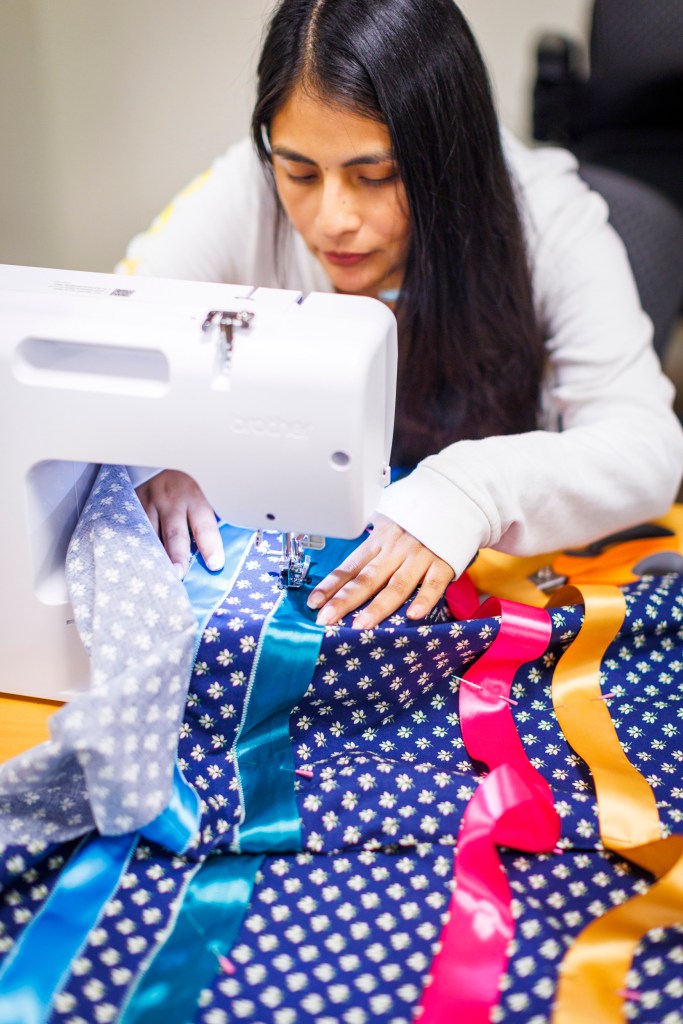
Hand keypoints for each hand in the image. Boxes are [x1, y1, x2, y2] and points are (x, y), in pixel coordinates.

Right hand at [136, 470, 222, 577]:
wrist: (160, 455)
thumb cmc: (187, 481)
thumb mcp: (203, 490)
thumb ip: (208, 515)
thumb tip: (221, 546)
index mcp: (195, 497)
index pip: (204, 525)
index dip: (210, 546)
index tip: (215, 564)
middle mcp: (171, 499)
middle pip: (175, 534)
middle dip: (178, 557)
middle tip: (179, 575)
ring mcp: (149, 501)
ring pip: (151, 533)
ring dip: (155, 555)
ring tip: (157, 574)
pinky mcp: (133, 503)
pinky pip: (135, 528)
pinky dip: (139, 544)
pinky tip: (140, 559)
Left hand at [307, 514, 453, 628]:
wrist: (453, 500)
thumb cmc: (417, 518)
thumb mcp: (387, 523)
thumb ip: (370, 546)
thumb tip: (345, 569)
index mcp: (378, 541)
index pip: (350, 566)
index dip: (331, 585)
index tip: (314, 603)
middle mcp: (395, 550)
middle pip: (367, 579)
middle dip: (344, 600)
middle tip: (326, 619)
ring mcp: (419, 558)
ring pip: (396, 585)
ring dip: (378, 607)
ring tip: (361, 625)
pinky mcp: (443, 564)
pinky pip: (434, 584)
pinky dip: (424, 600)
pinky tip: (413, 615)